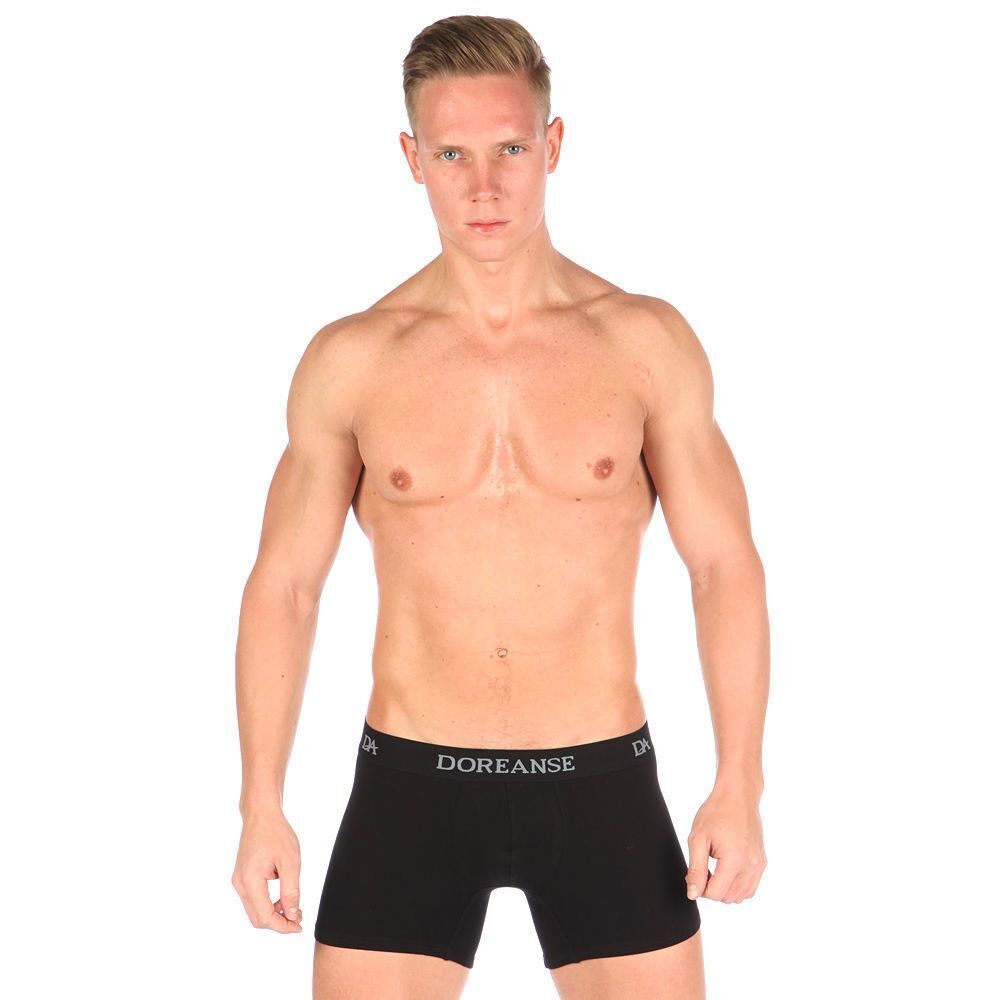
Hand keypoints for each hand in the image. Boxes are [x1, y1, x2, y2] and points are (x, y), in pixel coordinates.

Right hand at [231, 809, 303, 932]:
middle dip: (278, 923)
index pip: (264, 917)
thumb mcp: (290, 862)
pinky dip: (268, 903)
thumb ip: (291, 891)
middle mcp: (240, 884)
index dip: (282, 926)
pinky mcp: (242, 877)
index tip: (298, 927)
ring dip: (273, 914)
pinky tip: (283, 898)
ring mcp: (239, 880)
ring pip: (254, 910)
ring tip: (293, 909)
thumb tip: (291, 915)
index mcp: (250, 881)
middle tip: (298, 920)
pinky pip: (253, 899)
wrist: (261, 814)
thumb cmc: (276, 833)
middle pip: (257, 918)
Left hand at [685, 788, 766, 902]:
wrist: (738, 796)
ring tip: (716, 865)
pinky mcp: (762, 862)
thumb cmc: (717, 812)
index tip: (696, 871)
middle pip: (727, 898)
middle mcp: (751, 866)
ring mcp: (759, 865)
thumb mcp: (698, 839)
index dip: (700, 887)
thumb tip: (693, 893)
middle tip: (705, 865)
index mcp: (734, 861)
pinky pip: (750, 887)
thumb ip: (696, 869)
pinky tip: (728, 867)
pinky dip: (738, 885)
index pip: (715, 894)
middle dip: (712, 887)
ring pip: (740, 896)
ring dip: (725, 888)